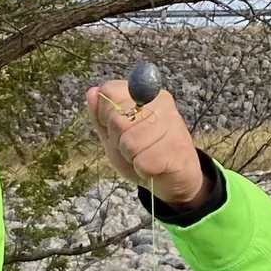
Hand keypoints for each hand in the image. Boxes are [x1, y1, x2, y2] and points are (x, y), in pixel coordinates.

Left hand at [85, 80, 205, 208]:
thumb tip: (92, 92)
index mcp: (145, 94)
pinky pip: (143, 162)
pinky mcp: (177, 148)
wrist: (174, 178)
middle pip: (117, 119)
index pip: (110, 91)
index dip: (106, 115)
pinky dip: (143, 170)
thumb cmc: (143, 154)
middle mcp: (161, 103)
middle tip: (134, 148)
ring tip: (144, 157)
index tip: (119, 129)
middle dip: (118, 141)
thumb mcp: (115, 135)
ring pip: (130, 143)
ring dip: (131, 158)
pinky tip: (153, 167)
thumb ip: (101, 116)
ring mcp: (172, 123)